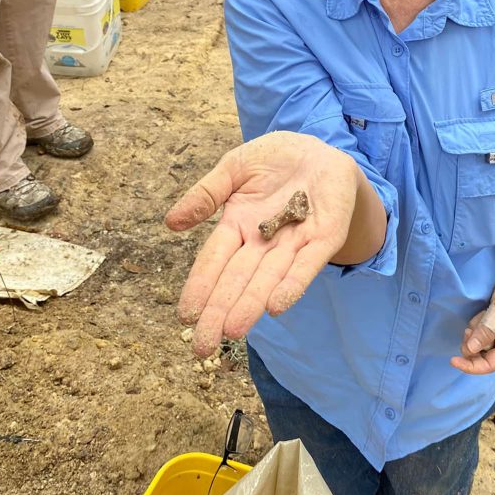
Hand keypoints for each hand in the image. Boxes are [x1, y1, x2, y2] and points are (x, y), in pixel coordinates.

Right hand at [165, 131, 361, 355]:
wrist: (319, 149)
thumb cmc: (273, 160)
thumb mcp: (234, 168)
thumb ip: (206, 193)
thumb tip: (171, 222)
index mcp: (237, 225)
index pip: (215, 260)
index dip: (200, 286)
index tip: (185, 316)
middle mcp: (263, 241)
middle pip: (238, 279)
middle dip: (220, 311)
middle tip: (202, 346)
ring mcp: (293, 241)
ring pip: (269, 278)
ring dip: (251, 304)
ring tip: (233, 331)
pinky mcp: (324, 236)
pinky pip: (307, 264)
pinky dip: (293, 284)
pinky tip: (277, 305)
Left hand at [451, 259, 494, 375]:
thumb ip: (487, 329)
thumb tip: (470, 350)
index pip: (490, 364)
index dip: (471, 366)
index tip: (452, 360)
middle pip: (483, 354)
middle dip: (474, 342)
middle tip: (471, 326)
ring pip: (480, 341)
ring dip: (475, 330)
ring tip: (481, 312)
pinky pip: (481, 329)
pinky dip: (478, 322)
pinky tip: (482, 310)